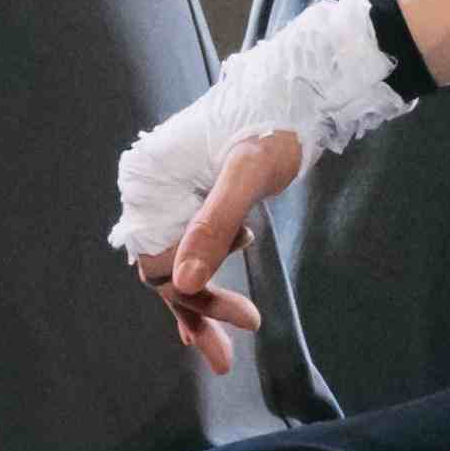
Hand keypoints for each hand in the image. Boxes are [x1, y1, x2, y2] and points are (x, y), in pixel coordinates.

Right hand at [135, 129, 304, 371]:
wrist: (300, 90)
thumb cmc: (275, 123)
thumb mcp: (246, 173)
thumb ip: (213, 225)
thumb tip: (180, 283)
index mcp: (150, 179)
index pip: (159, 261)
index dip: (196, 296)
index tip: (244, 320)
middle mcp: (152, 189)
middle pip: (163, 267)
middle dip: (195, 313)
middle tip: (225, 360)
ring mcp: (173, 196)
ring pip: (176, 263)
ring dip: (198, 306)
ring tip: (223, 352)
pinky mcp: (196, 200)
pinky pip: (188, 249)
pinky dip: (198, 283)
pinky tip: (203, 322)